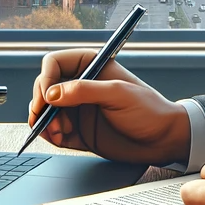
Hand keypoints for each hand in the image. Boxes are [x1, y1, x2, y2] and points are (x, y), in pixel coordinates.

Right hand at [29, 49, 190, 165]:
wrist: (163, 141)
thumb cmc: (149, 111)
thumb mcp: (118, 95)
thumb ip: (85, 91)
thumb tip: (54, 93)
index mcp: (92, 67)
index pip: (55, 63)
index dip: (46, 78)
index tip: (47, 97)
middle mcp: (81, 87)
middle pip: (45, 87)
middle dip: (41, 103)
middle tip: (44, 117)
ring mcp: (78, 109)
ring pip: (45, 111)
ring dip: (45, 121)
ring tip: (58, 131)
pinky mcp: (78, 131)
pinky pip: (53, 130)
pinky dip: (49, 134)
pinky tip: (59, 137)